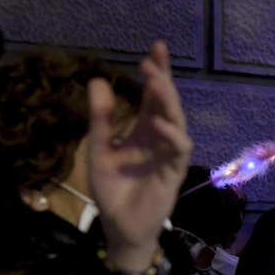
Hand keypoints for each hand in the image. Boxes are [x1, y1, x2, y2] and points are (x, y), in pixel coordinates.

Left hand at [88, 40, 193, 271]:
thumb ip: (101, 118)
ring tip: (157, 81)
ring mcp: (169, 154)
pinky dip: (171, 136)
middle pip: (167, 102)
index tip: (156, 48)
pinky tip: (159, 123)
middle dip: (163, 80)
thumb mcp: (99, 149)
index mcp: (144, 129)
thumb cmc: (112, 189)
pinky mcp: (172, 173)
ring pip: (176, 121)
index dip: (157, 72)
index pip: (153, 95)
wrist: (118, 226)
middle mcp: (160, 137)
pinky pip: (178, 150)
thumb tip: (97, 80)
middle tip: (153, 59)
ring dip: (168, 101)